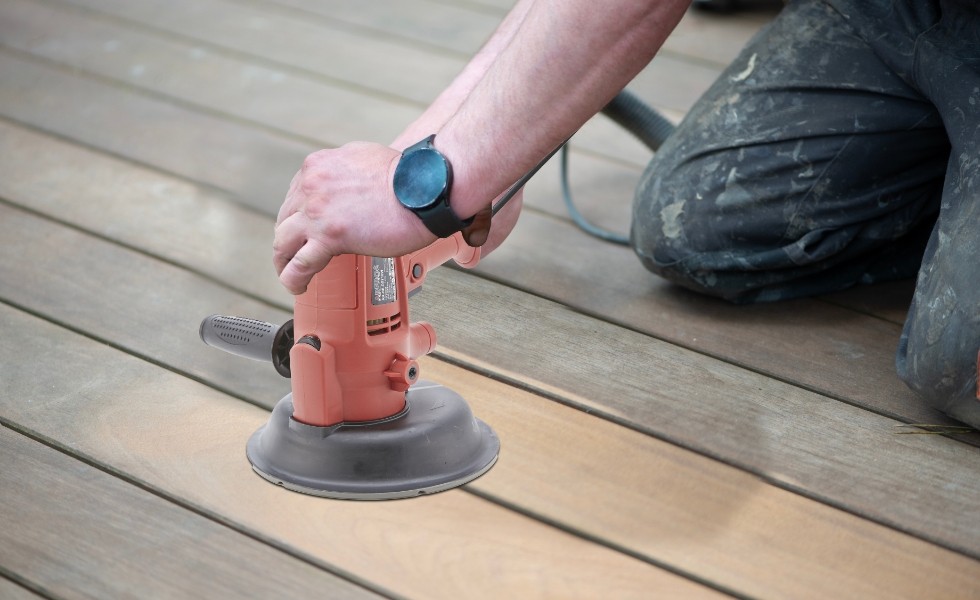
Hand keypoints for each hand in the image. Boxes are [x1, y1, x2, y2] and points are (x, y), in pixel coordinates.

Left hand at [273, 142, 435, 293]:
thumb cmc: (408, 176)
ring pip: (283, 242)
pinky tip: (297, 286)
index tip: (304, 228)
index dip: (297, 215)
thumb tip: (344, 185)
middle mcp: (312, 185)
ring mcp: (317, 211)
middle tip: (295, 253)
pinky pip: (300, 264)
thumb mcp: (364, 157)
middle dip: (288, 238)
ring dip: (283, 261)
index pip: (294, 195)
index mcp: (319, 166)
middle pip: (285, 218)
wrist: (424, 189)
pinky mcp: (329, 237)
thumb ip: (344, 171)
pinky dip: (293, 278)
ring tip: (290, 274)